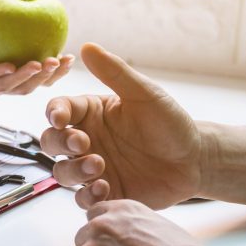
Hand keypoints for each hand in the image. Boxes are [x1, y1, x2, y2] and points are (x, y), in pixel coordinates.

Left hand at [0, 12, 73, 96]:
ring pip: (3, 88)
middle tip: (57, 63)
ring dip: (23, 78)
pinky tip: (9, 65)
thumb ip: (19, 20)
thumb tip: (48, 8)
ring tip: (39, 64)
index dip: (53, 73)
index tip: (69, 58)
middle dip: (44, 78)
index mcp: (5, 75)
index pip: (34, 79)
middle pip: (23, 89)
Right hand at [41, 43, 202, 208]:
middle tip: (82, 144)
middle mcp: (85, 141)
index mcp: (89, 114)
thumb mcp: (144, 94)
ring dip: (73, 171)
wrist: (195, 161)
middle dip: (60, 144)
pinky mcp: (104, 192)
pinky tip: (105, 188)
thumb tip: (87, 46)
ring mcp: (92, 169)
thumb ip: (114, 72)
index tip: (60, 118)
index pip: (58, 111)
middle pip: (50, 143)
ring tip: (99, 167)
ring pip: (62, 173)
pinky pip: (83, 199)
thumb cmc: (169, 123)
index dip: (54, 114)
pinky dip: (88, 196)